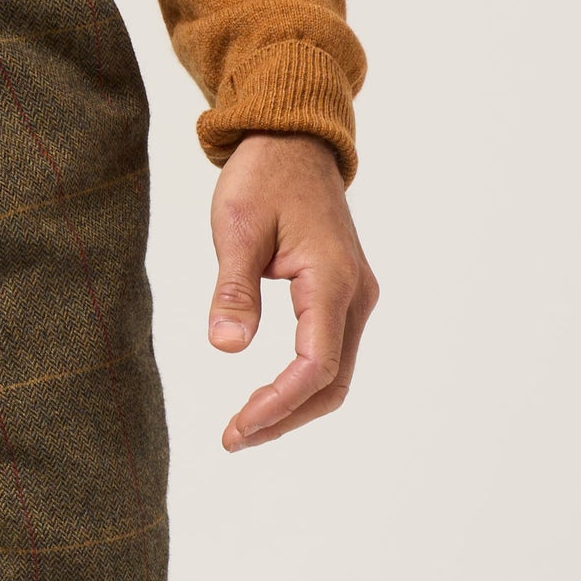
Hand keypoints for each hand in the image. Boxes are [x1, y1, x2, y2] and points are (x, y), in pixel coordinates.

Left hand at [208, 134, 377, 449]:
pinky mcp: (343, 297)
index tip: (238, 427)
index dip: (279, 405)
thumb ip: (233, 288)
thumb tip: (226, 347)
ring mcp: (354, 297)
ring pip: (335, 375)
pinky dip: (300, 386)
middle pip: (332, 383)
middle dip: (284, 418)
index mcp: (331, 279)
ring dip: (292, 408)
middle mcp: (354, 294)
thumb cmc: (265, 176)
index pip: (315, 365)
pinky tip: (263, 397)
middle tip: (233, 439)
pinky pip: (329, 355)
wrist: (295, 141)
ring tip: (243, 427)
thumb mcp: (237, 227)